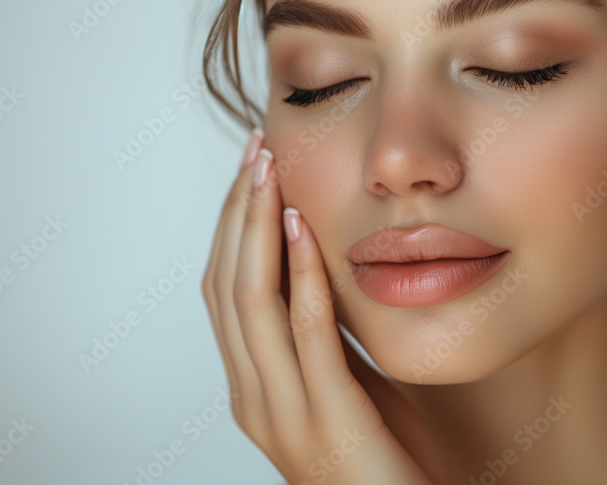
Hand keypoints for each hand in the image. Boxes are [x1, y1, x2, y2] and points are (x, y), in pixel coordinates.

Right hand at [201, 130, 443, 484]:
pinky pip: (304, 334)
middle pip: (225, 285)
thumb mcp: (343, 381)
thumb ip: (322, 334)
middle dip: (236, 212)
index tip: (249, 168)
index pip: (223, 289)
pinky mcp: (326, 420)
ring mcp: (283, 412)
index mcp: (253, 386)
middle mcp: (254, 397)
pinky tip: (299, 228)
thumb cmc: (383, 456)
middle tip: (252, 152)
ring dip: (255, 228)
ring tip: (268, 172)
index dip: (230, 224)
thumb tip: (319, 265)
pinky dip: (297, 275)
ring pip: (250, 301)